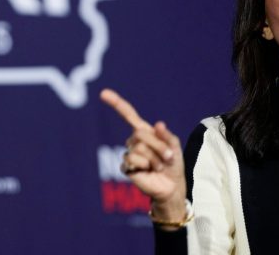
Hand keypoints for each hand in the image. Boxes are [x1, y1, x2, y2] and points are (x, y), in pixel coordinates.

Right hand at [100, 88, 186, 220]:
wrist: (172, 186)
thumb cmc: (173, 164)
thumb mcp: (175, 147)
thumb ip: (167, 136)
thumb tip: (158, 124)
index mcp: (144, 131)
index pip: (128, 114)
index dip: (115, 103)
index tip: (103, 93)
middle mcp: (134, 140)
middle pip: (141, 134)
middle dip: (158, 146)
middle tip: (167, 157)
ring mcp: (129, 153)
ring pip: (139, 148)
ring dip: (155, 158)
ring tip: (159, 166)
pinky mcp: (126, 167)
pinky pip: (133, 160)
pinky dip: (146, 166)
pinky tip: (148, 171)